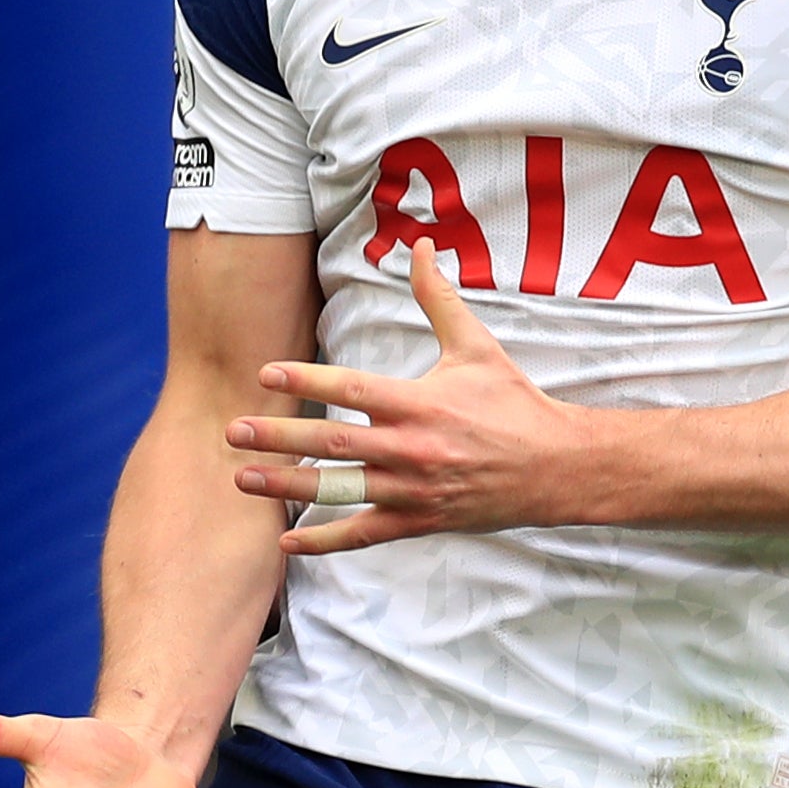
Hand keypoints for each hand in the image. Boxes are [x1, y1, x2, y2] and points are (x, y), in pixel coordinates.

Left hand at [225, 246, 590, 556]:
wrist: (555, 466)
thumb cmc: (513, 402)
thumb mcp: (476, 346)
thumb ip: (438, 299)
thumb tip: (422, 246)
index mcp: (422, 402)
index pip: (353, 389)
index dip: (308, 381)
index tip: (267, 374)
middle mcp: (412, 448)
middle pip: (334, 443)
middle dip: (279, 437)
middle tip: (234, 430)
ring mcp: (414, 490)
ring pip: (340, 490)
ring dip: (288, 485)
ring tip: (242, 478)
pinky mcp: (420, 520)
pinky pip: (365, 533)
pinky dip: (326, 541)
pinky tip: (288, 540)